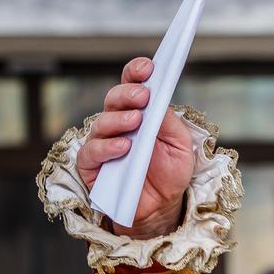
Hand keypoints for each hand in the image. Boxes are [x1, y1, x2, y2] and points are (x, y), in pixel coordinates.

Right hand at [77, 57, 195, 238]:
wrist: (162, 206)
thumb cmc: (170, 172)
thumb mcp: (181, 146)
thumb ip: (171, 123)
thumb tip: (159, 103)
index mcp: (139, 112)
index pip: (132, 85)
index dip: (136, 72)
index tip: (148, 67)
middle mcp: (117, 124)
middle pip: (114, 99)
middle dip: (128, 93)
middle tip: (143, 95)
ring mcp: (102, 143)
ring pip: (101, 123)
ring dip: (119, 119)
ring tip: (135, 121)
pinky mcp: (92, 166)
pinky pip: (92, 153)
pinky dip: (107, 148)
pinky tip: (124, 147)